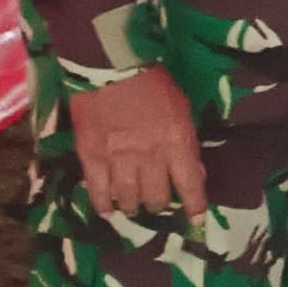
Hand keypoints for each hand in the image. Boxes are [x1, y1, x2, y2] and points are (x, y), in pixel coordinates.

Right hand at [69, 64, 208, 220]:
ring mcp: (118, 159)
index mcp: (176, 142)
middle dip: (159, 205)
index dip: (194, 207)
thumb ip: (185, 143)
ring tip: (133, 207)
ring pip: (128, 199)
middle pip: (156, 198)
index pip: (189, 185)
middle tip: (156, 203)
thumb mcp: (182, 109)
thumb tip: (193, 173)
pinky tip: (108, 210)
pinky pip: (98, 192)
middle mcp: (149, 157)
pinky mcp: (91, 157)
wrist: (110, 66)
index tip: (196, 220)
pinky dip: (103, 205)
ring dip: (133, 207)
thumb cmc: (152, 83)